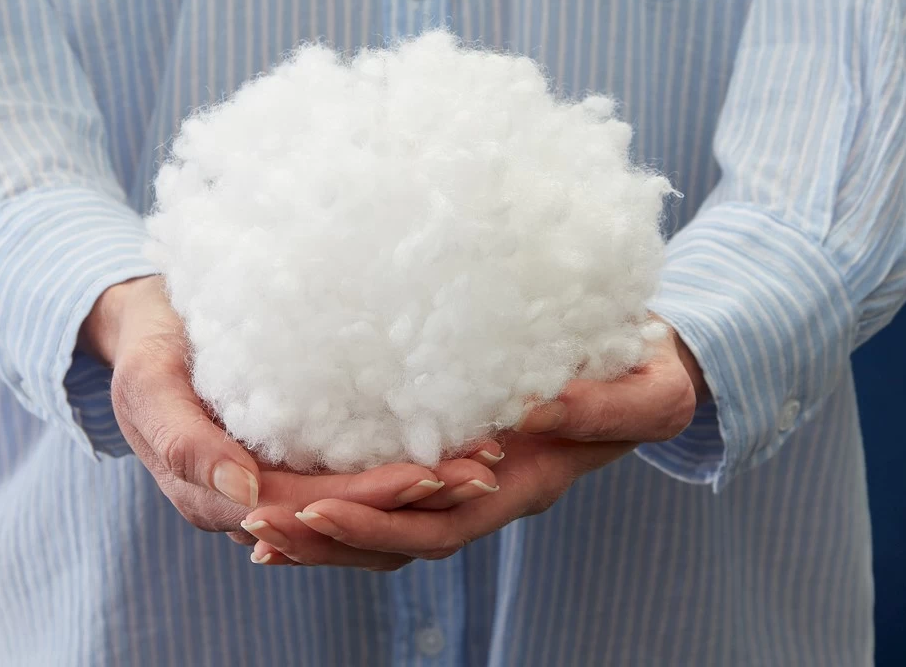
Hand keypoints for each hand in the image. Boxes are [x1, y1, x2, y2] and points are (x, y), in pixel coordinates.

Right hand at [79, 275, 504, 544]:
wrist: (145, 328)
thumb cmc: (147, 348)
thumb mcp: (148, 385)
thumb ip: (185, 442)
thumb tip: (243, 492)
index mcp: (216, 499)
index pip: (309, 509)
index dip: (372, 496)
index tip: (431, 474)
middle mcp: (253, 507)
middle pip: (347, 515)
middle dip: (416, 497)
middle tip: (482, 468)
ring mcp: (278, 488)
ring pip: (359, 510)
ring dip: (422, 493)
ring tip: (483, 463)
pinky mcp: (297, 464)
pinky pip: (355, 481)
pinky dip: (403, 471)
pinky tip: (451, 446)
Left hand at [245, 317, 704, 567]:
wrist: (654, 369)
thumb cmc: (654, 375)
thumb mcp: (651, 392)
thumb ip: (604, 408)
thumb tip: (532, 412)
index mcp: (527, 486)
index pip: (440, 525)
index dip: (378, 525)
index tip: (317, 511)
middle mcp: (492, 493)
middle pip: (396, 536)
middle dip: (327, 537)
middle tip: (253, 524)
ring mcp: (472, 476)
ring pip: (387, 519)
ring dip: (322, 526)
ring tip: (251, 523)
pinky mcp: (456, 448)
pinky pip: (392, 485)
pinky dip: (342, 492)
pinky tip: (290, 486)